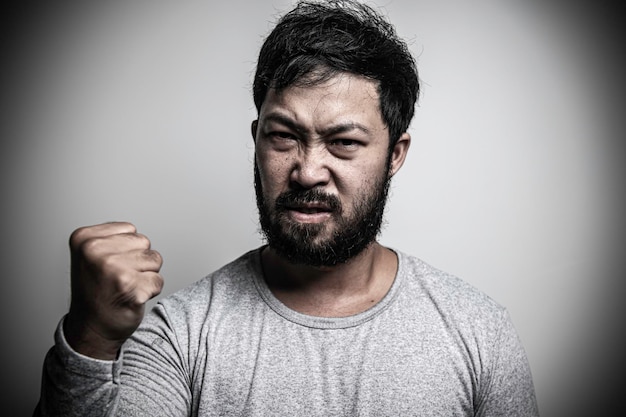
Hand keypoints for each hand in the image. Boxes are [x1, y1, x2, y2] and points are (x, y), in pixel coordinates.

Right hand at [63, 222, 163, 359]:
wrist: (91, 330)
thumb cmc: (96, 293)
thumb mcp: (91, 255)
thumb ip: (112, 238)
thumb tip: (137, 233)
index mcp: (84, 238)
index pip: (130, 229)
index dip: (126, 250)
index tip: (108, 268)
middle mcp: (95, 251)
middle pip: (144, 242)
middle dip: (138, 261)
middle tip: (118, 279)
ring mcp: (112, 270)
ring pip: (155, 259)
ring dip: (146, 275)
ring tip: (125, 287)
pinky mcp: (130, 288)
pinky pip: (158, 281)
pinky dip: (150, 291)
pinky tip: (131, 299)